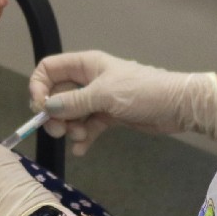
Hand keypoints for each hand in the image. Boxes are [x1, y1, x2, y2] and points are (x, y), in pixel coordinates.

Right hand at [28, 51, 216, 154]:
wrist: (177, 106)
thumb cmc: (142, 91)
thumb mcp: (105, 94)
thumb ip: (74, 101)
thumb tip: (46, 108)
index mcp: (86, 65)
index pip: (49, 69)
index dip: (39, 87)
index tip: (40, 109)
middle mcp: (88, 80)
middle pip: (57, 95)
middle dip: (55, 114)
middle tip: (59, 131)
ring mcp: (98, 99)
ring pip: (71, 113)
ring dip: (70, 127)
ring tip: (80, 137)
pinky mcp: (108, 116)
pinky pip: (87, 126)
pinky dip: (82, 138)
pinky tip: (82, 150)